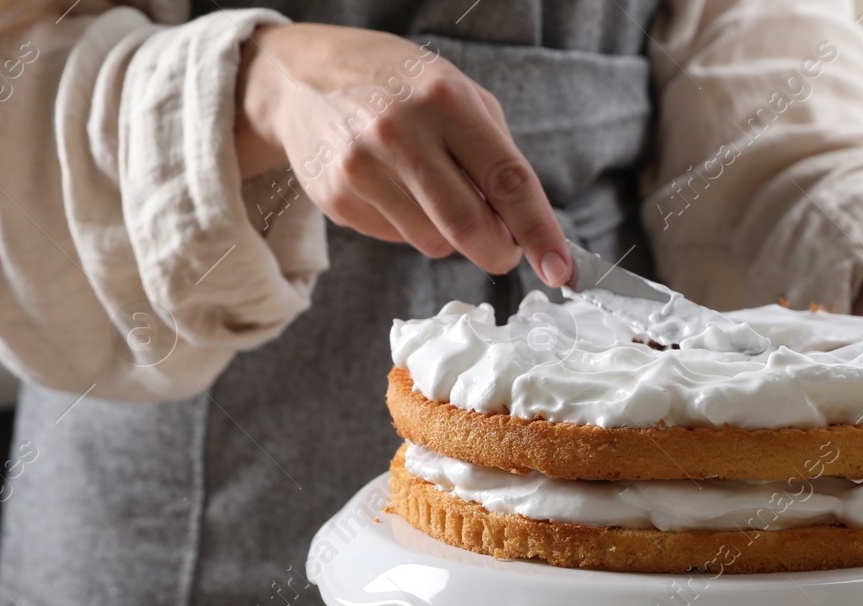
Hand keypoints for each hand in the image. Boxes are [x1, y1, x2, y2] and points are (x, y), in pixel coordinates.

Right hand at [234, 24, 570, 284]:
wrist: (301, 79)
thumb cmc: (397, 86)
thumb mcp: (457, 94)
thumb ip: (494, 156)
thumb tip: (523, 227)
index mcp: (445, 100)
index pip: (507, 180)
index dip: (539, 232)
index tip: (562, 269)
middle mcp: (401, 132)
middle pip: (469, 226)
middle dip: (498, 251)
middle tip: (505, 250)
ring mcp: (362, 167)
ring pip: (433, 242)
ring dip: (450, 234)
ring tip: (430, 190)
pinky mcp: (337, 198)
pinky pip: (397, 239)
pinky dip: (410, 226)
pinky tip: (392, 188)